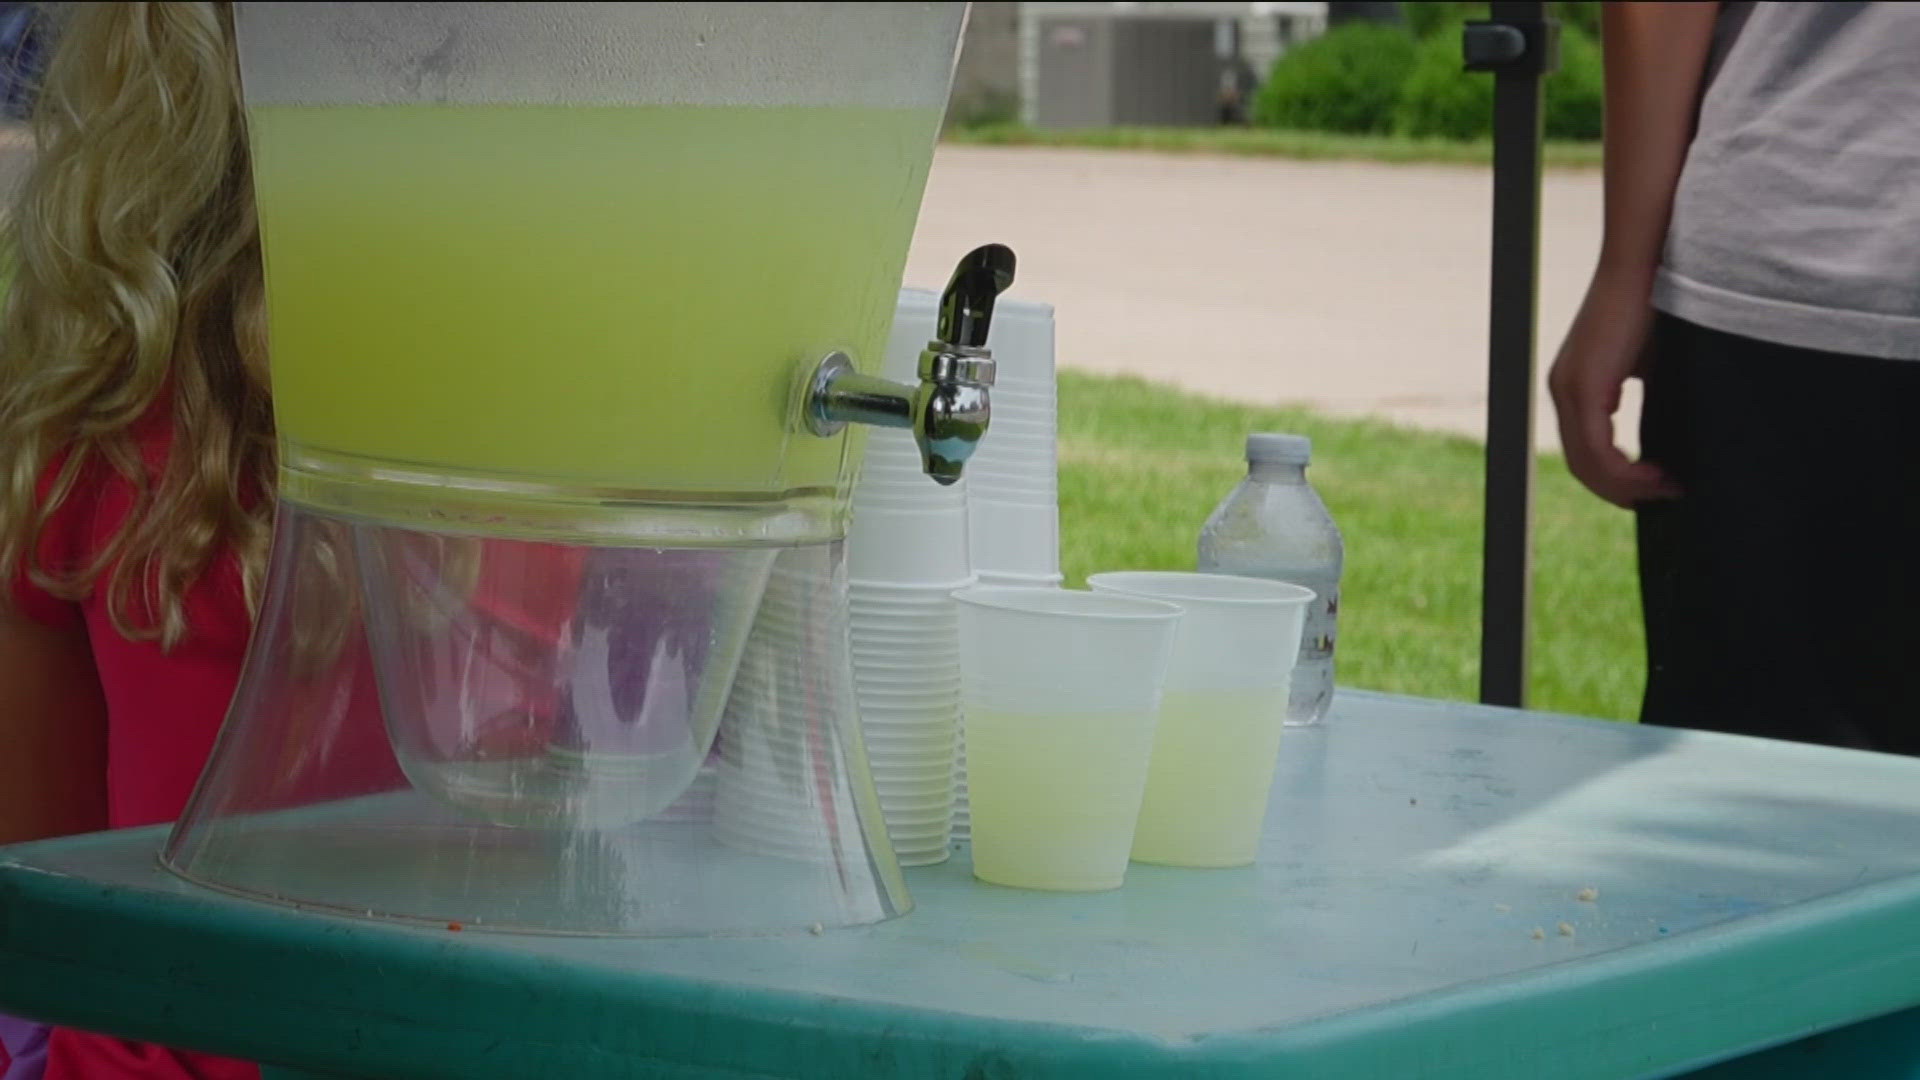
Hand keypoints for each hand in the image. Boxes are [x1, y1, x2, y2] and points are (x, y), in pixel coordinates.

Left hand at [1547, 276, 1681, 508]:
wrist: (1647, 262)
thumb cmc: (1658, 305)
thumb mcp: (1652, 366)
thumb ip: (1647, 400)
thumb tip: (1673, 443)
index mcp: (1575, 386)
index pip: (1586, 452)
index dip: (1618, 481)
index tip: (1657, 489)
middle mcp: (1562, 390)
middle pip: (1584, 467)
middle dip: (1625, 492)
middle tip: (1667, 497)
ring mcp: (1568, 389)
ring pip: (1589, 465)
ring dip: (1629, 488)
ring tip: (1669, 489)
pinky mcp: (1584, 387)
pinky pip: (1597, 450)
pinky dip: (1627, 473)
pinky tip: (1659, 476)